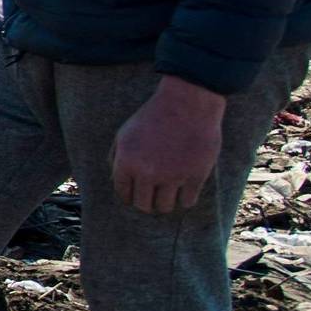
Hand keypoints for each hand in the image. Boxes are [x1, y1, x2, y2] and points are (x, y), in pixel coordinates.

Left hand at [112, 76, 226, 213]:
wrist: (187, 103)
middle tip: (152, 199)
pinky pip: (187, 202)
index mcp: (126, 163)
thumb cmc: (153, 116)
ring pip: (165, 207)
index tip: (136, 195)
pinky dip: (185, 199)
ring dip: (165, 203)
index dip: (129, 196)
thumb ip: (116, 157)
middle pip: (143, 205)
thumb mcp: (124, 133)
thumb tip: (115, 181)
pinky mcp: (195, 176)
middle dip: (146, 203)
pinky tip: (185, 191)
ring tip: (168, 196)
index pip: (123, 193)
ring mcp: (172, 176)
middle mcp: (147, 173)